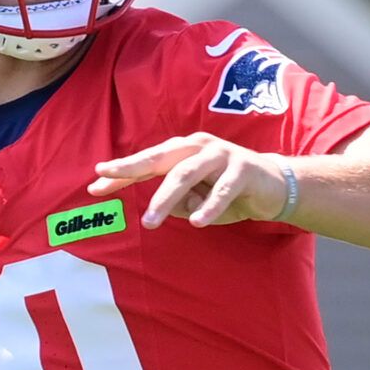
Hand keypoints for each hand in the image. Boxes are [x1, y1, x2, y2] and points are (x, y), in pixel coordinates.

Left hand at [89, 133, 290, 227]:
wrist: (275, 186)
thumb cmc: (229, 191)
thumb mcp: (196, 199)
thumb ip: (176, 202)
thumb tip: (158, 211)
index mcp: (183, 152)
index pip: (147, 163)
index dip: (121, 173)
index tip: (94, 186)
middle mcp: (198, 147)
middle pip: (160, 158)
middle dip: (131, 168)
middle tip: (106, 180)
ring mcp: (221, 155)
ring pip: (186, 173)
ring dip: (166, 198)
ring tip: (150, 222)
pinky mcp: (243, 169)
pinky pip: (222, 190)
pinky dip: (209, 206)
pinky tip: (197, 222)